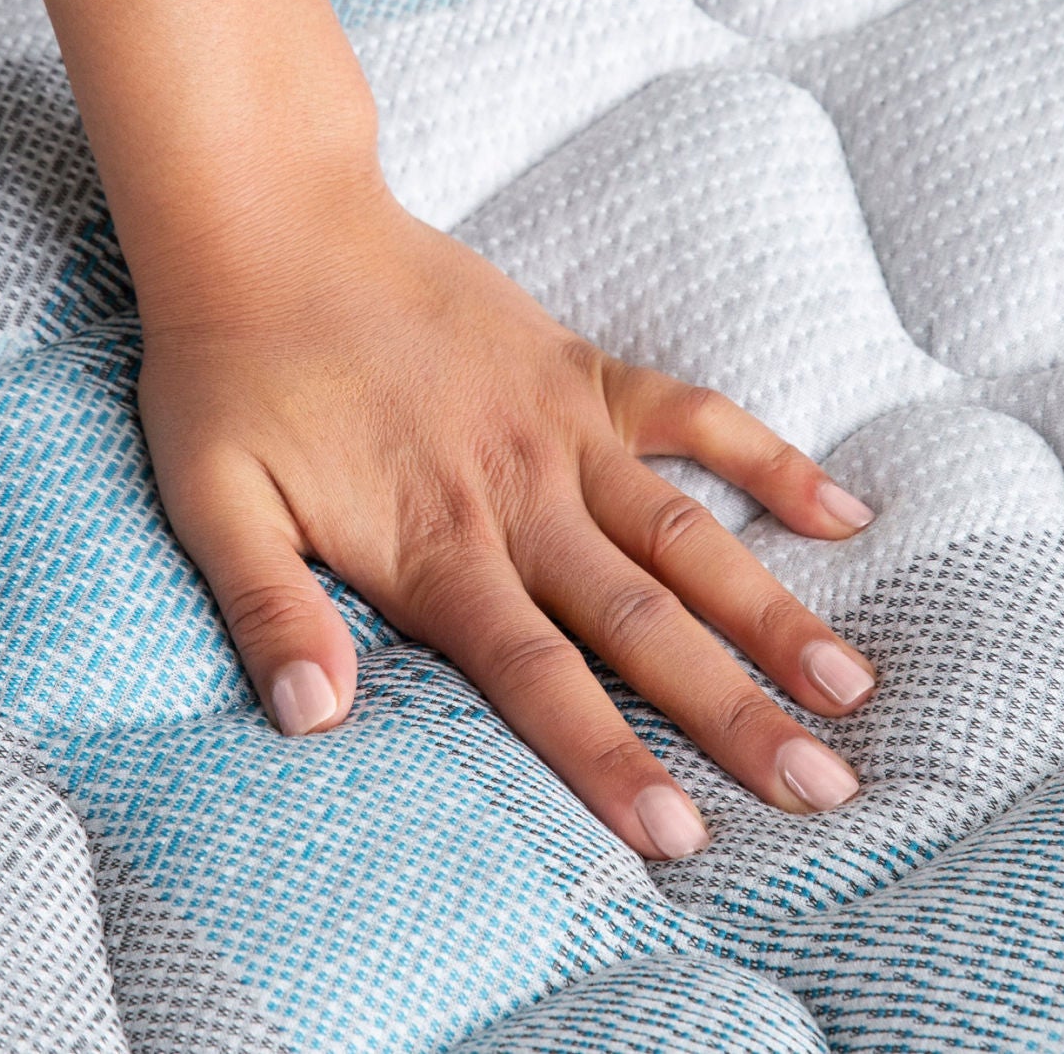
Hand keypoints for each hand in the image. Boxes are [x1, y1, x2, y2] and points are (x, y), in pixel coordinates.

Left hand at [136, 183, 876, 860]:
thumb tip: (316, 723)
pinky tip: (841, 511)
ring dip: (771, 613)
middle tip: (822, 789)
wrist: (273, 224)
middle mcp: (520, 495)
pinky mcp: (583, 370)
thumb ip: (271, 610)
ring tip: (850, 686)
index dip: (611, 760)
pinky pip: (695, 413)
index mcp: (435, 543)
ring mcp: (564, 426)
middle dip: (733, 713)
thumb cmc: (234, 369)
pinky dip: (770, 458)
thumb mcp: (213, 501)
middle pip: (642, 623)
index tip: (684, 839)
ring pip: (689, 534)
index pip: (537, 677)